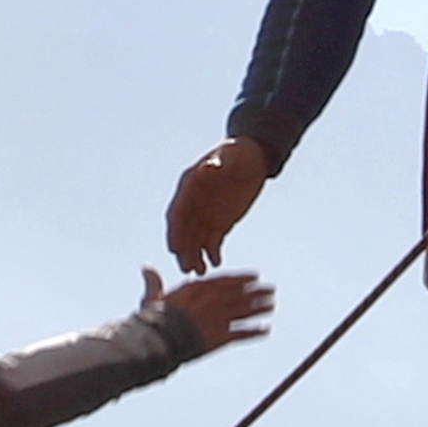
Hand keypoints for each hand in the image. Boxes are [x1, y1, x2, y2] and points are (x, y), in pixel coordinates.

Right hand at [147, 264, 276, 349]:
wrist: (160, 339)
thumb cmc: (153, 320)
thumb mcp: (152, 298)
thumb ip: (154, 283)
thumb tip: (146, 268)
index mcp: (198, 289)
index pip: (226, 280)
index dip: (242, 278)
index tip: (255, 276)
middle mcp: (213, 300)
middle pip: (241, 294)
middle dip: (257, 292)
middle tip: (271, 290)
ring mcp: (220, 317)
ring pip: (246, 310)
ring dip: (261, 307)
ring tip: (271, 305)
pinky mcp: (222, 336)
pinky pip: (244, 333)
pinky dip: (256, 332)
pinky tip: (266, 330)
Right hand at [164, 138, 272, 270]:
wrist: (253, 158)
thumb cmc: (238, 153)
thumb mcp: (230, 156)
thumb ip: (219, 163)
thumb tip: (210, 167)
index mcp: (190, 187)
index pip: (178, 213)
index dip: (176, 231)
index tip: (175, 246)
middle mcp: (193, 204)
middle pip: (184, 232)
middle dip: (184, 250)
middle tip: (186, 268)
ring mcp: (205, 215)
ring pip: (196, 241)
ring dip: (195, 257)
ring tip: (200, 273)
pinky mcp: (218, 223)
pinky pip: (213, 242)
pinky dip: (213, 253)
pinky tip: (216, 263)